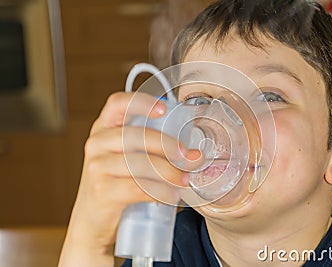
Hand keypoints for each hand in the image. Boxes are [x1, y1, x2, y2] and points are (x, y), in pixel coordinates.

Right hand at [58, 92, 195, 266]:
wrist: (92, 221)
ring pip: (139, 163)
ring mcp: (96, 168)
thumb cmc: (117, 184)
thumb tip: (193, 154)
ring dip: (169, 172)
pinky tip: (171, 195)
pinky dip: (159, 192)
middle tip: (189, 158)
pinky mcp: (101, 192)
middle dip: (168, 146)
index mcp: (104, 128)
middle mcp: (96, 143)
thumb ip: (149, 148)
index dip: (141, 102)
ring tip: (184, 180)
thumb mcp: (125, 159)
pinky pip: (137, 188)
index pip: (118, 104)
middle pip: (136, 135)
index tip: (164, 110)